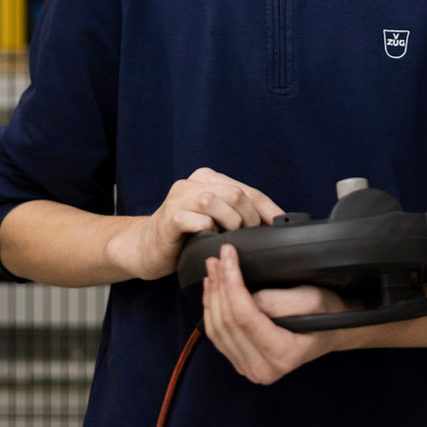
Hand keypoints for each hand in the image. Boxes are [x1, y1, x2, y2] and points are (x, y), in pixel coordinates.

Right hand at [106, 168, 281, 280]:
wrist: (144, 248)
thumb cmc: (184, 237)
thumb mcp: (215, 220)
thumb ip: (237, 213)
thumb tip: (273, 224)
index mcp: (208, 178)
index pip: (249, 190)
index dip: (268, 210)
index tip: (281, 226)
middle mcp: (192, 183)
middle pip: (235, 194)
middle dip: (249, 219)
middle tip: (248, 238)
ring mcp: (178, 198)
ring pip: (215, 201)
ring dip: (229, 224)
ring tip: (228, 238)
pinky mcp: (168, 218)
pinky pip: (196, 220)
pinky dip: (208, 232)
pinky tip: (207, 241)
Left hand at [201, 243, 356, 383]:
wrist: (331, 332)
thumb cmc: (327, 314)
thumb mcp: (314, 300)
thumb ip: (281, 301)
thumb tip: (248, 296)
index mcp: (283, 355)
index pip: (245, 317)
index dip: (232, 283)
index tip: (228, 255)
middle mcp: (263, 370)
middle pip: (227, 323)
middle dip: (219, 285)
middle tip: (217, 257)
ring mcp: (248, 369)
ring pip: (216, 329)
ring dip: (211, 295)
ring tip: (213, 268)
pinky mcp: (240, 362)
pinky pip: (216, 336)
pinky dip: (211, 309)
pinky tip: (212, 288)